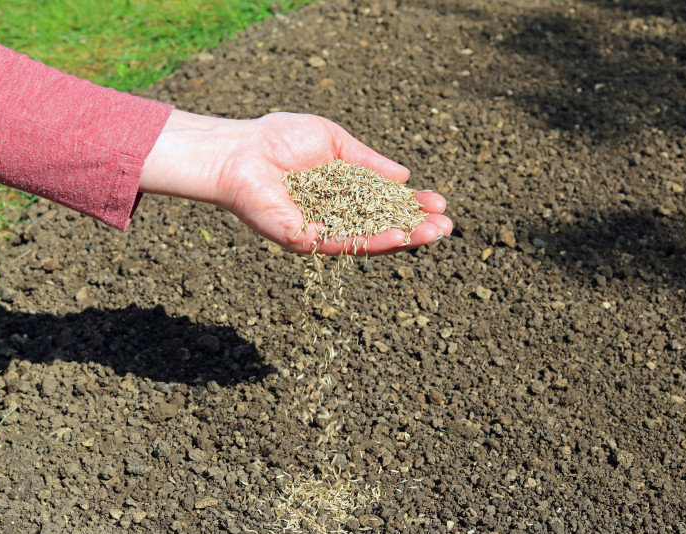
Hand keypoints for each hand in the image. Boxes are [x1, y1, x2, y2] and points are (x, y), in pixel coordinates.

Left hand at [139, 110, 452, 255]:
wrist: (238, 151)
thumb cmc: (279, 138)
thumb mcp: (334, 142)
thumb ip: (368, 162)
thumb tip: (404, 177)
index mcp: (344, 191)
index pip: (386, 202)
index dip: (414, 204)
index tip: (440, 203)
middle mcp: (335, 214)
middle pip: (382, 226)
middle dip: (416, 227)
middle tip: (446, 227)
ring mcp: (321, 229)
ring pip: (368, 240)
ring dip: (402, 239)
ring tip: (431, 235)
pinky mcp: (304, 239)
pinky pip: (342, 243)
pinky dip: (370, 242)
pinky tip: (396, 237)